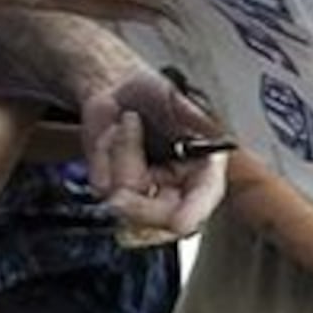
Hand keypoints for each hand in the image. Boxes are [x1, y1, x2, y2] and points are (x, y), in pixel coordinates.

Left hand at [82, 67, 227, 237]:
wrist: (119, 91)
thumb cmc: (153, 93)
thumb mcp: (176, 96)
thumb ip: (193, 114)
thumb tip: (210, 128)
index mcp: (204, 170)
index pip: (204, 200)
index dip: (193, 213)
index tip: (178, 222)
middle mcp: (179, 188)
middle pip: (162, 219)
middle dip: (140, 207)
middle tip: (121, 196)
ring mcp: (147, 194)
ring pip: (128, 200)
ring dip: (122, 154)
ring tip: (128, 122)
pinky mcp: (115, 191)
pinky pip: (102, 186)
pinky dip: (102, 156)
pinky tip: (113, 135)